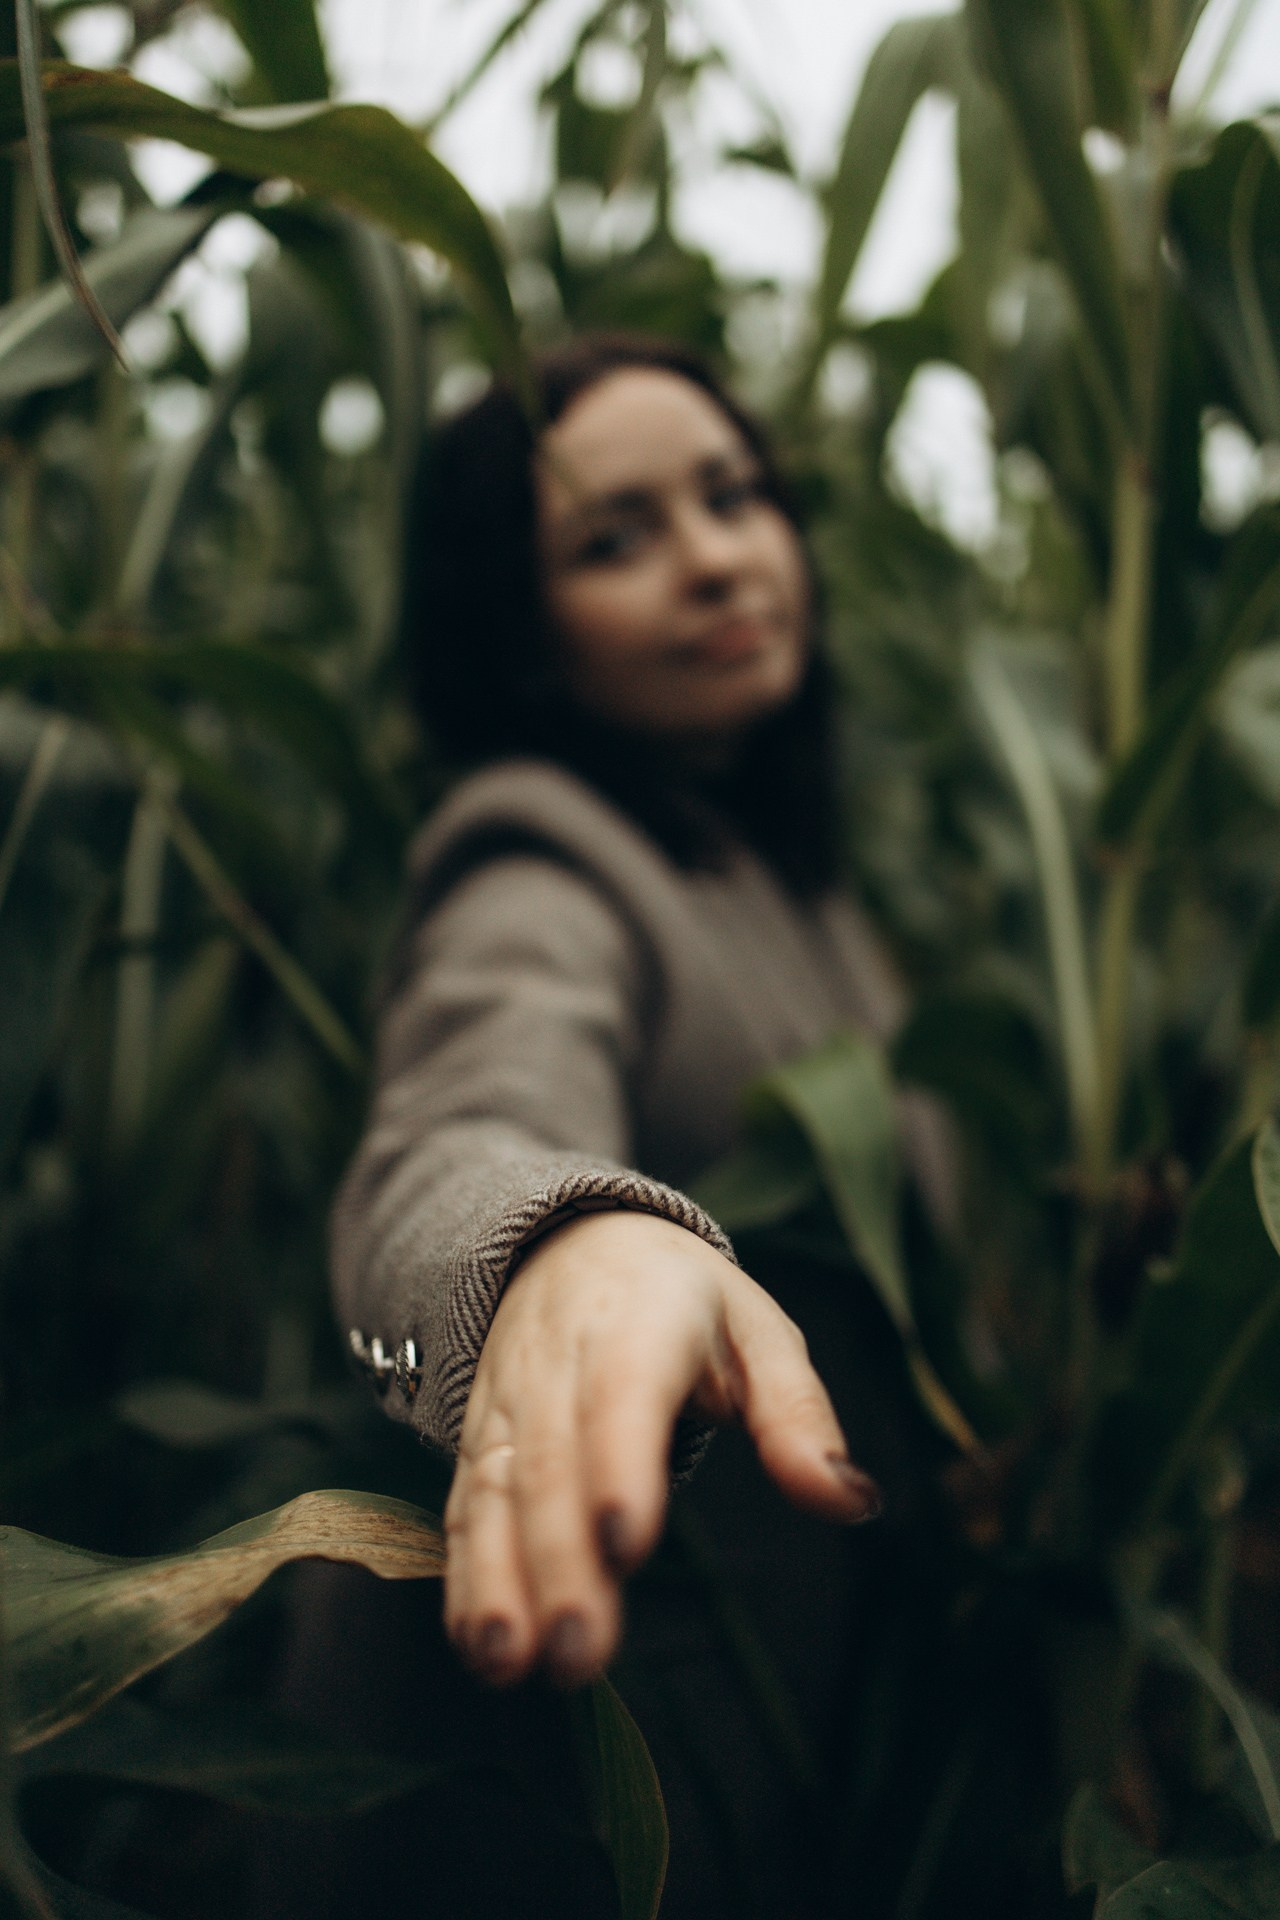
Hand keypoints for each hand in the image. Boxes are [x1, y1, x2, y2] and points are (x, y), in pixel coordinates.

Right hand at [443, 1210, 880, 1688]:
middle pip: (550, 1465)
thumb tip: (852, 1500)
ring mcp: (507, 1404)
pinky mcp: (479, 1442)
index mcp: (638, 1323)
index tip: (627, 1544)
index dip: (618, 1465)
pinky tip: (478, 1647)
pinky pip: (464, 1508)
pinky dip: (465, 1578)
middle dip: (560, 1561)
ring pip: (495, 1492)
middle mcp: (556, 1364)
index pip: (621, 1394)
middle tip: (582, 1649)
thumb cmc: (684, 1298)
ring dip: (498, 1581)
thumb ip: (798, 1416)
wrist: (573, 1241)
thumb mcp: (758, 1332)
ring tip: (511, 1663)